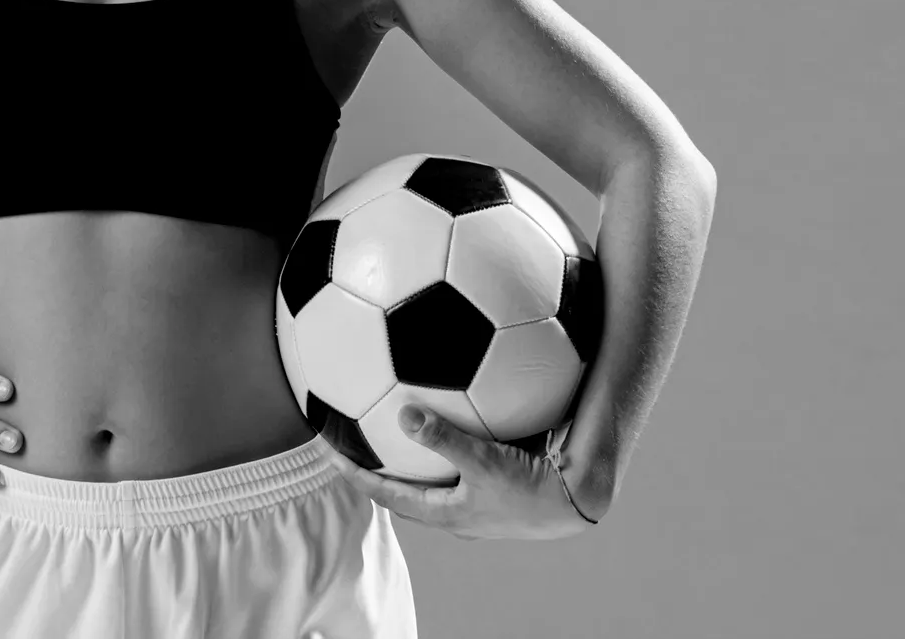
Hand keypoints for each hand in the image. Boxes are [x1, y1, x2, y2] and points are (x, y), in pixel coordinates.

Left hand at [319, 403, 598, 540]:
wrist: (582, 498)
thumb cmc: (534, 489)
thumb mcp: (486, 463)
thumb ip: (444, 439)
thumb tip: (405, 413)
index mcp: (444, 512)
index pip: (384, 492)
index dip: (351, 471)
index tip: (323, 447)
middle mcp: (454, 505)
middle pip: (400, 482)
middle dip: (370, 457)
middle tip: (344, 427)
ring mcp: (473, 492)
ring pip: (427, 468)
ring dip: (405, 445)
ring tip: (382, 408)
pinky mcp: (491, 473)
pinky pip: (455, 449)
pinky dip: (439, 428)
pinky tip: (442, 393)